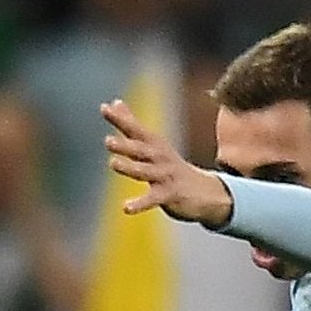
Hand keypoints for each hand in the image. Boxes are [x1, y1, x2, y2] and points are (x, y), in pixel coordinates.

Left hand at [102, 100, 233, 227]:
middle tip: (107, 141)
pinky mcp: (170, 195)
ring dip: (130, 168)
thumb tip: (115, 102)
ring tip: (113, 164)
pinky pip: (152, 199)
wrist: (206, 191)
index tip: (104, 108)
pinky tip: (126, 207)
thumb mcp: (152, 143)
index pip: (135, 129)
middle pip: (141, 149)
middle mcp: (159, 157)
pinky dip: (140, 203)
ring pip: (145, 171)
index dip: (120, 119)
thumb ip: (131, 124)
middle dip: (125, 145)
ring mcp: (165, 175)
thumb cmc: (171, 166)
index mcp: (153, 144)